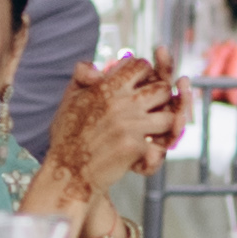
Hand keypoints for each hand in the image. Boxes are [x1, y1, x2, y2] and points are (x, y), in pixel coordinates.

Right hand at [35, 55, 182, 200]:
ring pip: (169, 117)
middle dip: (161, 100)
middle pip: (163, 88)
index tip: (141, 88)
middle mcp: (120, 102)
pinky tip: (143, 156)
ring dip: (164, 126)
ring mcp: (129, 124)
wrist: (67, 171)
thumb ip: (82, 74)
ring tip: (152, 133)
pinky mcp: (134, 146)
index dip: (145, 75)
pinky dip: (154, 153)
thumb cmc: (68, 136)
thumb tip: (99, 67)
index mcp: (107, 86)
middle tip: (152, 111)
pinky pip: (160, 145)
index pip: (141, 66)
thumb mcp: (70, 98)